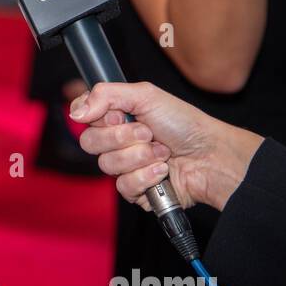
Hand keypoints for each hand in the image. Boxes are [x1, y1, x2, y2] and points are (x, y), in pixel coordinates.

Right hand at [69, 80, 263, 211]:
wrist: (210, 157)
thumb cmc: (184, 124)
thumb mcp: (147, 95)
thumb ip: (106, 94)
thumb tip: (75, 110)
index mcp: (117, 117)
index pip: (83, 116)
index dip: (96, 117)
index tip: (117, 115)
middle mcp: (117, 141)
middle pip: (90, 142)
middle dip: (122, 137)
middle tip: (147, 132)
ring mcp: (125, 166)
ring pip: (107, 165)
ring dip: (139, 156)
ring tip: (161, 152)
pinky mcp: (134, 190)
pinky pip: (123, 186)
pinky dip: (146, 176)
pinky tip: (163, 171)